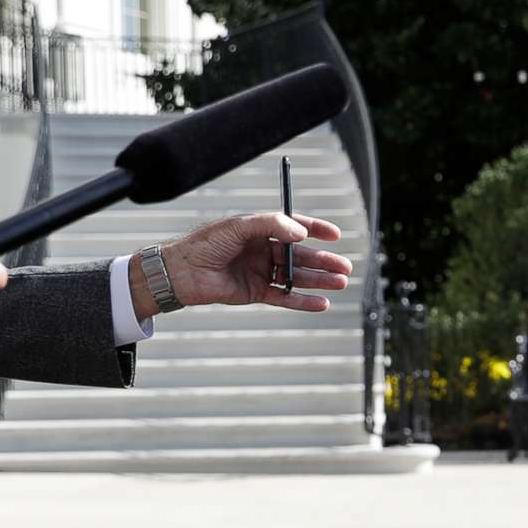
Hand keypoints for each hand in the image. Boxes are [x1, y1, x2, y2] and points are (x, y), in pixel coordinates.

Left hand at [135, 212, 350, 318]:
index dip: (316, 230)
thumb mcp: (240, 226)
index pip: (295, 227)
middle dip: (324, 261)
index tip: (335, 235)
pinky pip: (285, 297)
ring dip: (319, 280)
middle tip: (344, 267)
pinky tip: (321, 303)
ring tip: (340, 283)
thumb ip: (272, 225)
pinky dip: (303, 301)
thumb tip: (301, 233)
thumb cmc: (206, 243)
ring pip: (297, 277)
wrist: (182, 272)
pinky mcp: (255, 293)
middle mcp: (263, 250)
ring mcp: (260, 272)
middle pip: (301, 256)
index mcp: (260, 230)